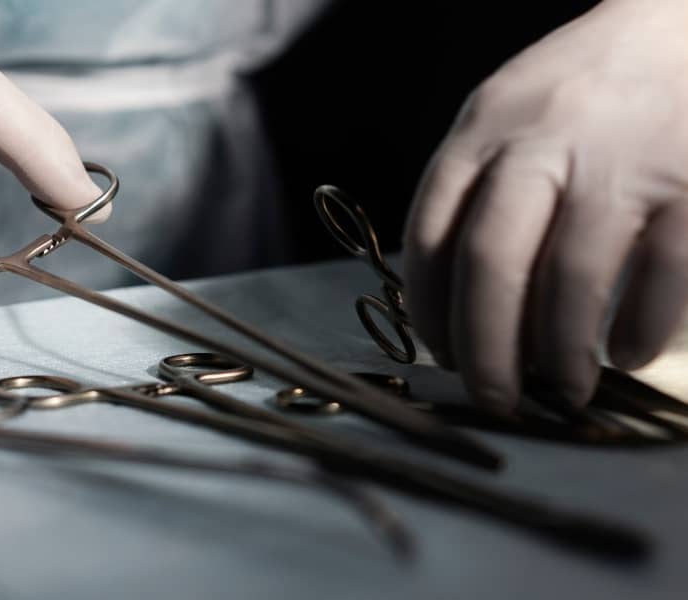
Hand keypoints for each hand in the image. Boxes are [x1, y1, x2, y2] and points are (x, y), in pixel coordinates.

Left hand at [402, 0, 687, 409]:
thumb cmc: (581, 88)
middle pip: (490, 263)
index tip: (440, 354)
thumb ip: (474, 190)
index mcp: (483, 128)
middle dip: (485, 350)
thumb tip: (451, 302)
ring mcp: (621, 158)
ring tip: (561, 389)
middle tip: (494, 399)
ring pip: (571, 280)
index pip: (431, 233)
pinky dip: (639, 332)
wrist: (679, 21)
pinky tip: (627, 353)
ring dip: (560, 354)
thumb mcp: (506, 115)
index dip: (428, 308)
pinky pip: (661, 277)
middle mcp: (543, 141)